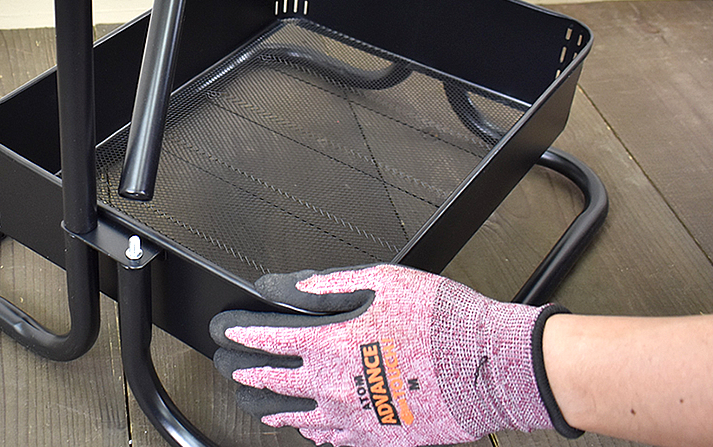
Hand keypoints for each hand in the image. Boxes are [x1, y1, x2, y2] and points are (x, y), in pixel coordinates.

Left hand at [210, 264, 579, 446]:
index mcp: (331, 343)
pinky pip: (332, 441)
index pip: (267, 340)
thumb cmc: (443, 321)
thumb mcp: (382, 282)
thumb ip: (327, 285)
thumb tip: (286, 286)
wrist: (490, 367)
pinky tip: (309, 429)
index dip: (239, 333)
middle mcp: (335, 386)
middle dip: (242, 372)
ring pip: (296, 419)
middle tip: (227, 366)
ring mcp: (354, 418)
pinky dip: (314, 433)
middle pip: (270, 384)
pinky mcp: (378, 438)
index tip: (223, 330)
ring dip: (270, 408)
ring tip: (255, 403)